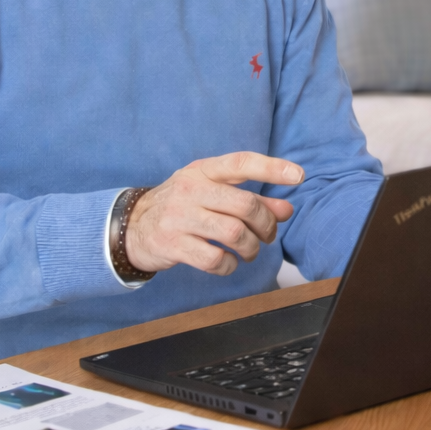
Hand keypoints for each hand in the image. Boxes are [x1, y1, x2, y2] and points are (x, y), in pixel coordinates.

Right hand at [125, 152, 303, 275]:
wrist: (132, 226)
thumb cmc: (183, 206)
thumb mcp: (212, 194)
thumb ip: (252, 200)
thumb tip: (287, 210)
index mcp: (202, 171)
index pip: (241, 163)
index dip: (272, 168)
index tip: (298, 176)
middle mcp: (191, 190)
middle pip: (245, 205)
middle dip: (266, 224)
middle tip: (267, 235)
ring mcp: (180, 218)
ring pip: (234, 234)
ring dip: (251, 248)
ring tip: (249, 251)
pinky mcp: (173, 245)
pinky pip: (215, 260)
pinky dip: (230, 265)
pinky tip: (228, 262)